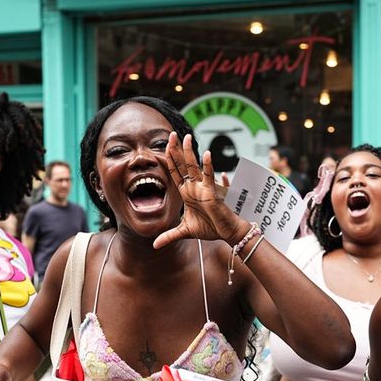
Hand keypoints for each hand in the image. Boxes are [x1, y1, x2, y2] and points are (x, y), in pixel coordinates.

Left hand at [154, 132, 241, 248]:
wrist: (226, 233)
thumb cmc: (210, 228)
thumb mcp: (185, 231)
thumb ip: (169, 236)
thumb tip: (154, 245)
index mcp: (186, 192)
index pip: (175, 172)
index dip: (168, 161)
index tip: (162, 148)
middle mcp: (194, 187)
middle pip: (182, 165)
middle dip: (176, 150)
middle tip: (171, 134)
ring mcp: (203, 188)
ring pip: (194, 167)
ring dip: (190, 152)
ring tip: (187, 138)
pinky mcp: (212, 192)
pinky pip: (209, 177)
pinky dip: (209, 166)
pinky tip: (206, 155)